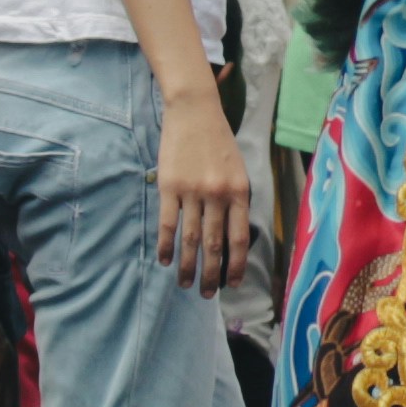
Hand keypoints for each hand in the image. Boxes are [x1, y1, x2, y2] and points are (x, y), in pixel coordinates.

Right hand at [154, 89, 252, 296]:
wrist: (195, 111)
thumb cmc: (219, 142)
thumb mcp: (238, 170)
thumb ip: (237, 200)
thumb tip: (232, 236)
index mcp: (239, 191)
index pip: (240, 238)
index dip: (236, 265)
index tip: (232, 284)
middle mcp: (218, 195)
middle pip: (214, 244)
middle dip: (211, 274)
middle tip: (207, 295)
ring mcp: (192, 191)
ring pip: (191, 239)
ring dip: (188, 266)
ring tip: (186, 284)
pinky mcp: (169, 187)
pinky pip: (168, 223)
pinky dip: (166, 245)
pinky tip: (165, 260)